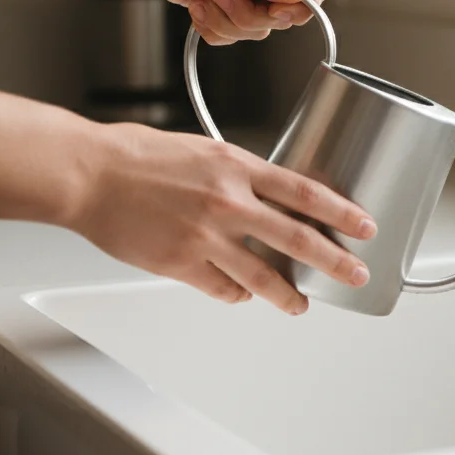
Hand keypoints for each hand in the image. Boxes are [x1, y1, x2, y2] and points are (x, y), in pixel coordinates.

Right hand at [71, 123, 374, 313]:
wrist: (89, 174)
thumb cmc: (138, 156)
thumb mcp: (204, 150)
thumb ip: (240, 173)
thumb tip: (271, 195)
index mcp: (237, 167)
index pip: (306, 192)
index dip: (342, 212)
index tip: (365, 226)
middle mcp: (228, 203)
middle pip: (297, 239)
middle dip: (335, 261)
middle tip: (356, 274)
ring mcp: (205, 237)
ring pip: (264, 276)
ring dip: (289, 295)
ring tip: (302, 305)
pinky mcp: (180, 264)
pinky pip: (223, 289)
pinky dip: (239, 295)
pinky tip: (245, 295)